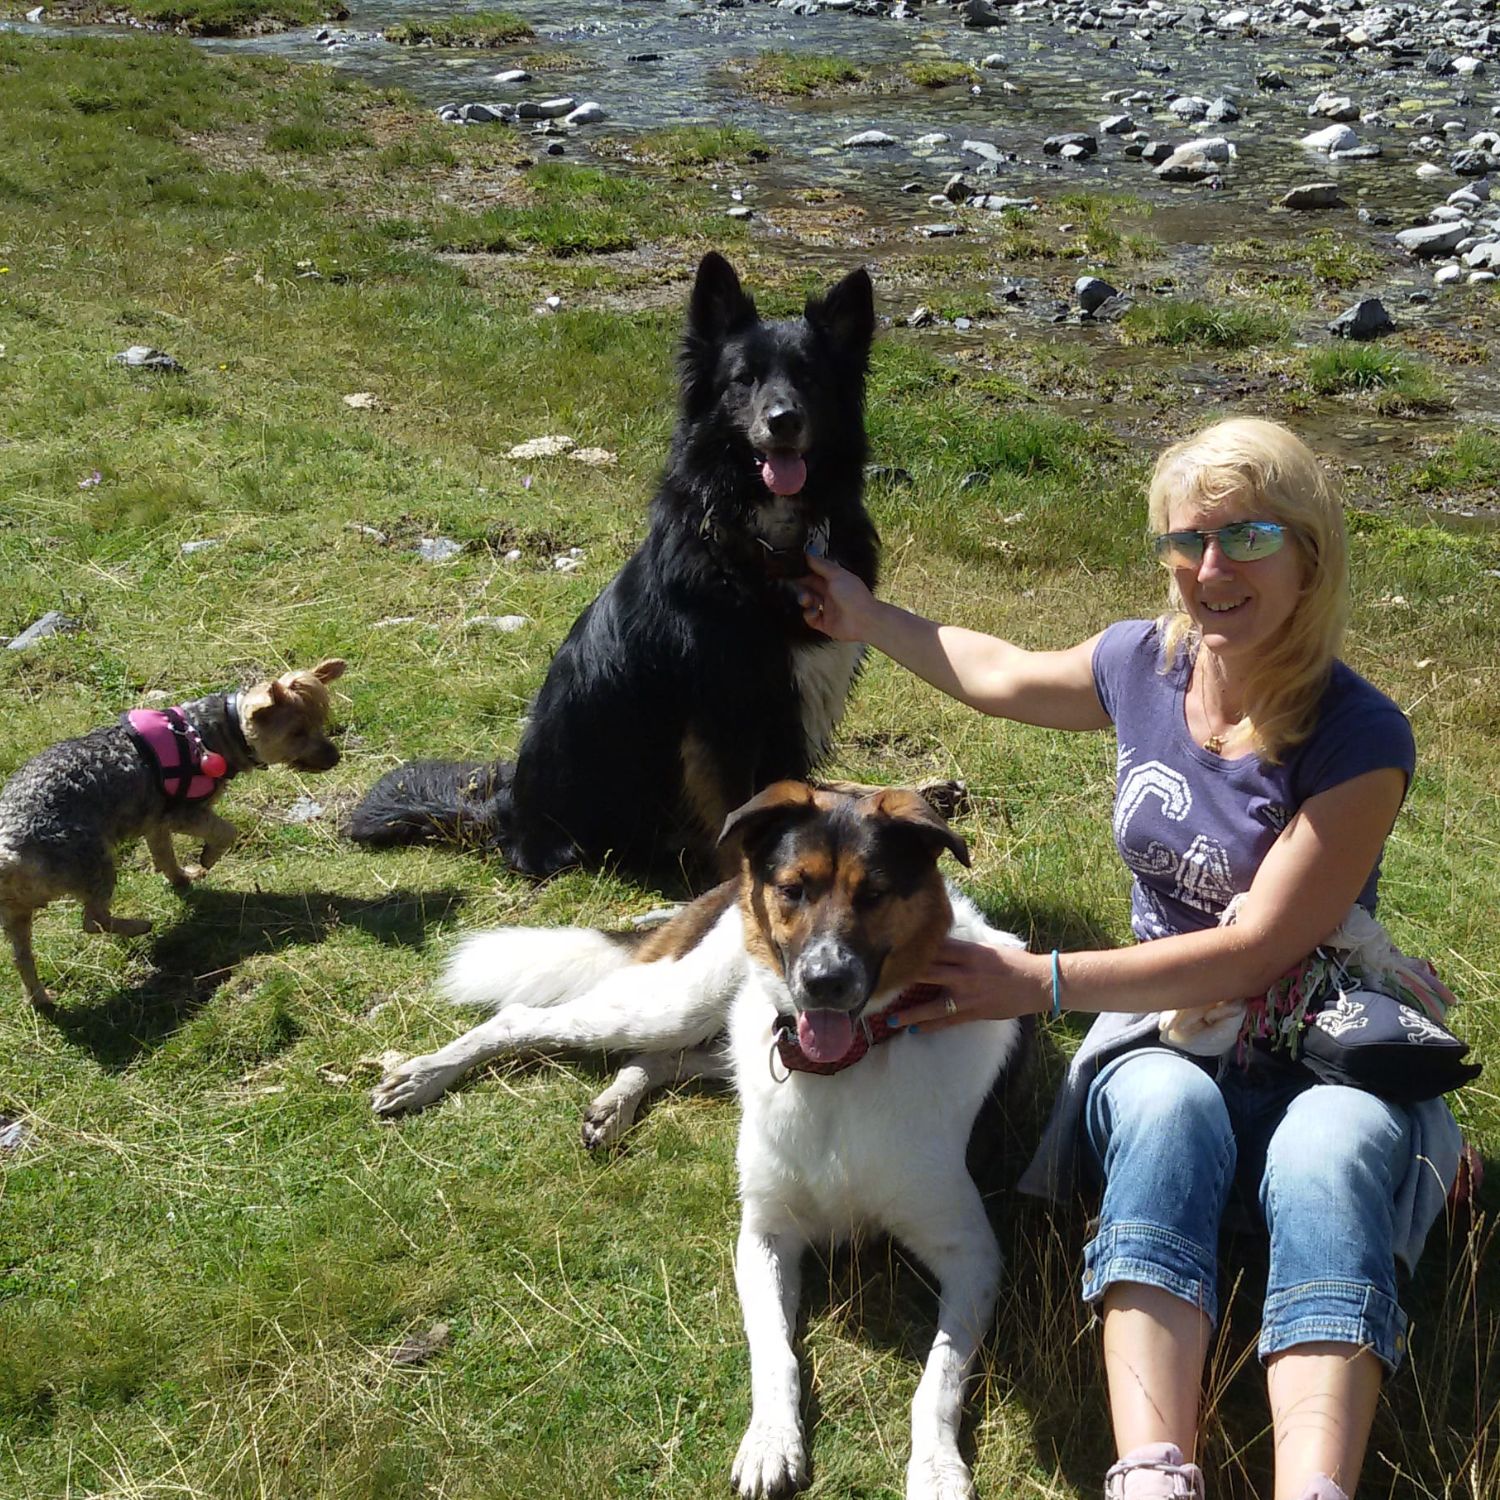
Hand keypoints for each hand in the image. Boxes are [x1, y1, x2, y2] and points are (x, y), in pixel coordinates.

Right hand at [797, 553, 878, 640]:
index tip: (795, 570)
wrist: (863, 620)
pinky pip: (811, 618)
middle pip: (811, 587)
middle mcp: (832, 594)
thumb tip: (809, 554)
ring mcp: (829, 609)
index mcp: (836, 580)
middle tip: (795, 584)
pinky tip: (814, 612)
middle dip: (802, 585)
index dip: (805, 571)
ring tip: (806, 599)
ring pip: (809, 602)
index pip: (816, 573)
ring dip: (804, 599)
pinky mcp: (826, 623)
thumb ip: (821, 565)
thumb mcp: (837, 574)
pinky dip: (809, 615)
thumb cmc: (855, 596)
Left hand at [888, 938, 1048, 1030]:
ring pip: (931, 1004)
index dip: (910, 951)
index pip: (933, 948)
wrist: (1038, 983)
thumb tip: (935, 947)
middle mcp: (964, 972)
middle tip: (879, 985)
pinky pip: (947, 1021)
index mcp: (968, 952)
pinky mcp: (974, 1011)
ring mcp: (968, 994)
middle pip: (926, 973)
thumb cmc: (1012, 963)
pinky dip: (929, 1026)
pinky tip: (914, 1030)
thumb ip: (960, 950)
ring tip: (889, 1018)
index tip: (888, 954)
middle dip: (902, 979)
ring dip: (909, 1012)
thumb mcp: (985, 949)